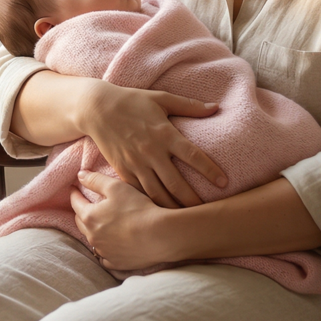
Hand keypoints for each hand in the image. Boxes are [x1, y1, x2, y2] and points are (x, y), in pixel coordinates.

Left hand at [71, 170, 175, 270]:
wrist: (160, 236)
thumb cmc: (138, 208)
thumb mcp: (116, 187)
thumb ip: (95, 180)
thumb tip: (79, 176)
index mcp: (90, 217)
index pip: (76, 203)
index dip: (74, 194)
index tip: (73, 188)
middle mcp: (93, 237)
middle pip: (80, 222)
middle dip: (81, 212)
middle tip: (84, 205)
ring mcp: (104, 252)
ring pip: (92, 240)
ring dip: (92, 231)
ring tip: (98, 224)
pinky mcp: (116, 263)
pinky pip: (104, 257)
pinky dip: (104, 250)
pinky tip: (108, 245)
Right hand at [78, 81, 226, 207]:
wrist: (96, 109)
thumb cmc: (132, 101)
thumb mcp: (161, 98)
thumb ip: (189, 105)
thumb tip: (216, 107)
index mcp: (164, 134)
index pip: (193, 155)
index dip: (210, 170)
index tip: (224, 183)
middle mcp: (151, 152)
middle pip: (176, 183)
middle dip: (193, 201)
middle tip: (207, 213)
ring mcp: (136, 164)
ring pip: (157, 193)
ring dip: (173, 209)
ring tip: (186, 221)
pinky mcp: (122, 171)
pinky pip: (139, 193)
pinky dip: (150, 204)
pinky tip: (160, 215)